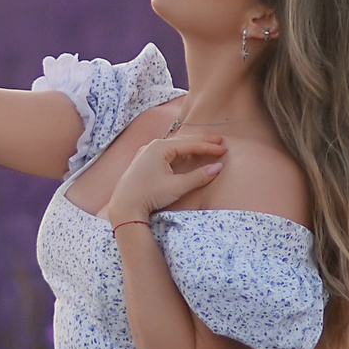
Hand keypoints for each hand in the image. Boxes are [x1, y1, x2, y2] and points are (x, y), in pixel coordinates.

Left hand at [103, 134, 224, 223]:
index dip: (208, 147)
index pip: (190, 144)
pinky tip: (186, 154)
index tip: (224, 150)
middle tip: (219, 142)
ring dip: (191, 146)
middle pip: (182, 141)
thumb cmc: (149, 195)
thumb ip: (198, 176)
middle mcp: (152, 146)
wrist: (124, 207)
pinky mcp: (143, 162)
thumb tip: (218, 168)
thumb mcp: (177, 186)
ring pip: (174, 146)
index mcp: (160, 147)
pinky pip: (166, 153)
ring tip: (206, 146)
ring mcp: (146, 153)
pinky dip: (180, 153)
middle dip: (202, 142)